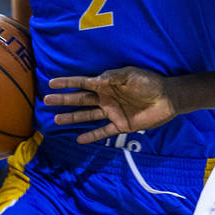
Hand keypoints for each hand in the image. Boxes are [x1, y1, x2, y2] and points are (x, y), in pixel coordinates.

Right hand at [44, 66, 176, 142]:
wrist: (167, 98)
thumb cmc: (149, 83)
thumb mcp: (131, 75)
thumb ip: (113, 77)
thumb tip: (95, 80)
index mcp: (107, 83)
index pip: (83, 83)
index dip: (68, 83)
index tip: (51, 83)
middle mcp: (106, 98)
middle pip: (81, 99)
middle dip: (64, 100)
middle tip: (46, 101)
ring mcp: (112, 112)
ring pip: (87, 115)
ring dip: (72, 117)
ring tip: (56, 120)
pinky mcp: (121, 125)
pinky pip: (103, 131)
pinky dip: (91, 135)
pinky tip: (79, 139)